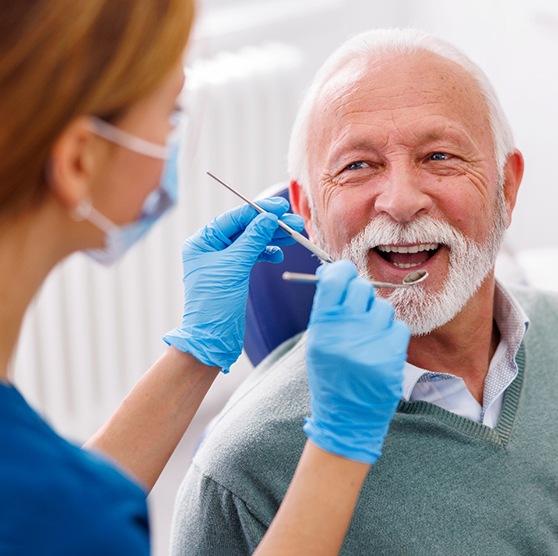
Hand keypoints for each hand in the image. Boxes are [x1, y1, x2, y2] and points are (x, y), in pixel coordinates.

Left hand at [164, 198, 303, 371]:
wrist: (213, 337)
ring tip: (294, 235)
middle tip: (294, 222)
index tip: (280, 207)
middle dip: (270, 225)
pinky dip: (267, 253)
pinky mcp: (234, 273)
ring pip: (251, 241)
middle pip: (245, 228)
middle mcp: (210, 247)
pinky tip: (278, 254)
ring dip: (273, 238)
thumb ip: (253, 239)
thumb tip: (269, 218)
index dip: (258, 211)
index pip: (234, 218)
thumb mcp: (235, 266)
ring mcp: (222, 260)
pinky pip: (253, 255)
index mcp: (202, 241)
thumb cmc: (215, 302)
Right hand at [303, 260, 409, 463]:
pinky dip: (391, 334)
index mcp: (322, 328)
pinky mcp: (392, 357)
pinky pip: (398, 326)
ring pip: (383, 306)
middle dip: (360, 295)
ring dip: (377, 316)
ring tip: (368, 337)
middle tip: (357, 310)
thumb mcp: (317, 342)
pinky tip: (380, 349)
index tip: (345, 273)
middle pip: (361, 288)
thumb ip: (326, 308)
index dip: (341, 271)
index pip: (335, 279)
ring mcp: (371, 345)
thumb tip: (334, 271)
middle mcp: (345, 333)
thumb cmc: (330, 375)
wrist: (346, 418)